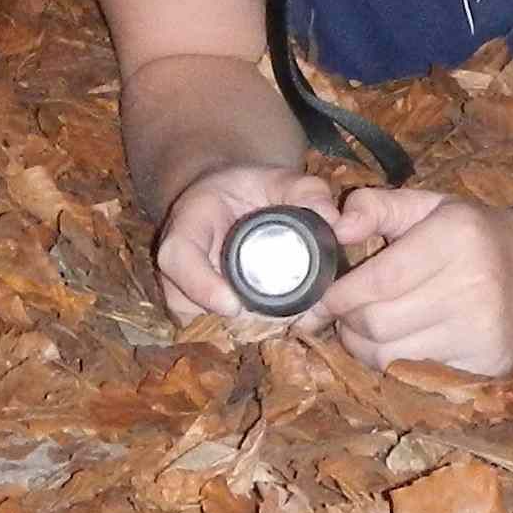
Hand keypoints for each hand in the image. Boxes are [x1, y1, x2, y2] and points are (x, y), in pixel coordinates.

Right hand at [154, 163, 350, 323]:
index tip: (234, 305)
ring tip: (283, 319)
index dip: (201, 286)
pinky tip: (273, 323)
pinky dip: (244, 333)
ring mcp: (181, 288)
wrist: (227, 199)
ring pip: (202, 325)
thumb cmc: (252, 188)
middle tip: (283, 319)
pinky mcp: (194, 309)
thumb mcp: (280, 179)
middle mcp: (178, 260)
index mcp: (189, 221)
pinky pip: (214, 332)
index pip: (178, 257)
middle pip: (189, 305)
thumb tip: (335, 222)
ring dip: (241, 329)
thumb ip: (308, 192)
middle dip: (235, 319)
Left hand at [312, 187, 512, 377]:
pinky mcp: (487, 366)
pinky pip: (416, 374)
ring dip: (364, 346)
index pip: (379, 280)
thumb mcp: (430, 205)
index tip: (317, 299)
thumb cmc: (477, 235)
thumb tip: (335, 226)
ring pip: (390, 356)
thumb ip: (376, 205)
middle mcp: (474, 286)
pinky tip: (398, 342)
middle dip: (346, 321)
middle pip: (378, 324)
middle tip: (341, 312)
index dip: (337, 295)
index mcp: (456, 237)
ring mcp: (483, 332)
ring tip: (365, 327)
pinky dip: (395, 362)